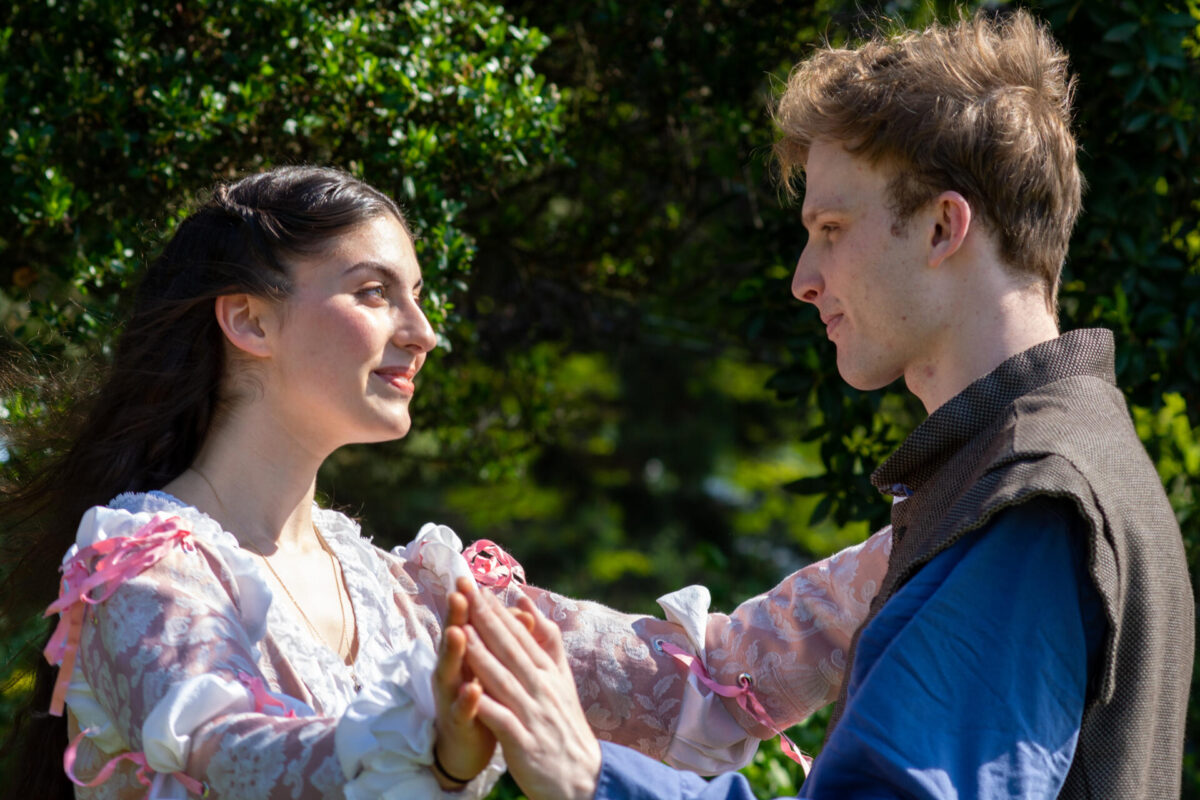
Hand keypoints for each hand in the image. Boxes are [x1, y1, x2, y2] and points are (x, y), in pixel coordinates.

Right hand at [432, 589, 496, 788]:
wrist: (467, 746)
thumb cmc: (483, 697)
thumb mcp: (495, 666)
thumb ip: (508, 639)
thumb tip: (526, 611)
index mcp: (465, 655)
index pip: (467, 623)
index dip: (469, 602)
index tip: (470, 579)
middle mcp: (452, 671)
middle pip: (453, 640)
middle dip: (455, 617)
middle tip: (458, 594)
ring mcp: (451, 696)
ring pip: (450, 671)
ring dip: (454, 652)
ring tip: (458, 632)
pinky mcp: (457, 722)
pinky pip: (461, 710)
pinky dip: (467, 700)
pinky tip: (473, 689)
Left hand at [454, 576, 600, 799]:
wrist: (582, 775)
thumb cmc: (563, 723)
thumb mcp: (561, 676)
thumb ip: (546, 638)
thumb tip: (526, 598)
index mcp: (548, 671)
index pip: (519, 635)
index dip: (497, 610)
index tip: (476, 586)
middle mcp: (542, 687)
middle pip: (510, 649)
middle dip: (485, 619)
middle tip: (465, 591)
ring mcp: (534, 714)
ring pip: (504, 679)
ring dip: (482, 654)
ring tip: (461, 630)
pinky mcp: (525, 741)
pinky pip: (502, 719)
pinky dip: (485, 704)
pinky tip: (466, 691)